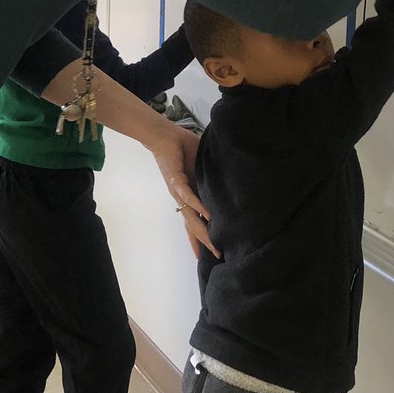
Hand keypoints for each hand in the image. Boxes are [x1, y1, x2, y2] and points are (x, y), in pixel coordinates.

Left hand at [144, 123, 220, 259]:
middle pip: (193, 226)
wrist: (165, 136)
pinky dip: (198, 206)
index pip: (195, 221)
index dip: (201, 237)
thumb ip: (211, 175)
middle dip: (204, 242)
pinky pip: (188, 197)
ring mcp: (179, 192)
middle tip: (217, 256)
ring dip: (201, 232)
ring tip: (213, 245)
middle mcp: (183, 198)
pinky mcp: (176, 182)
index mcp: (190, 196)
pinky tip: (208, 216)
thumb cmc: (183, 148)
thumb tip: (228, 177)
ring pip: (190, 217)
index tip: (210, 253)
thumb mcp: (201, 166)